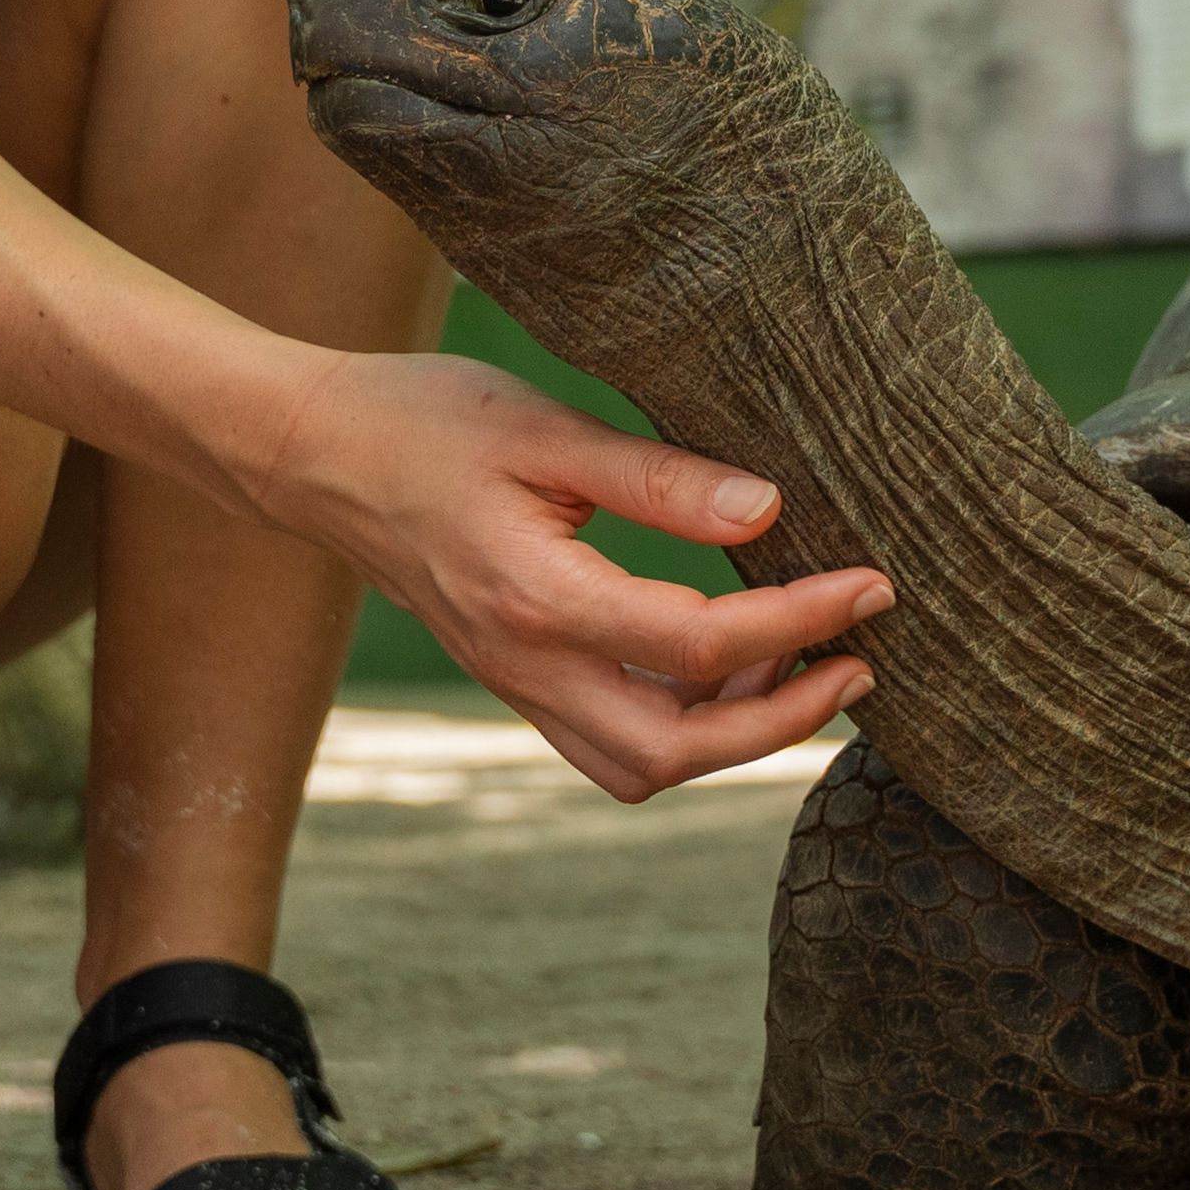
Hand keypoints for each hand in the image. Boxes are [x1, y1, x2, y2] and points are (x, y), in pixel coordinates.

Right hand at [254, 347, 886, 803]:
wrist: (314, 454)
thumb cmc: (427, 421)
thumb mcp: (547, 428)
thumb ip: (659, 479)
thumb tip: (771, 512)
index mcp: (540, 599)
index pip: (704, 645)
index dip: (804, 620)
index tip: (874, 585)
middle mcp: (527, 664)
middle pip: (679, 749)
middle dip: (785, 720)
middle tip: (861, 661)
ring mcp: (516, 683)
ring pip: (641, 767)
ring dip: (733, 741)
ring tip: (802, 668)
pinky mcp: (514, 679)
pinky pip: (608, 745)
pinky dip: (681, 732)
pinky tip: (726, 671)